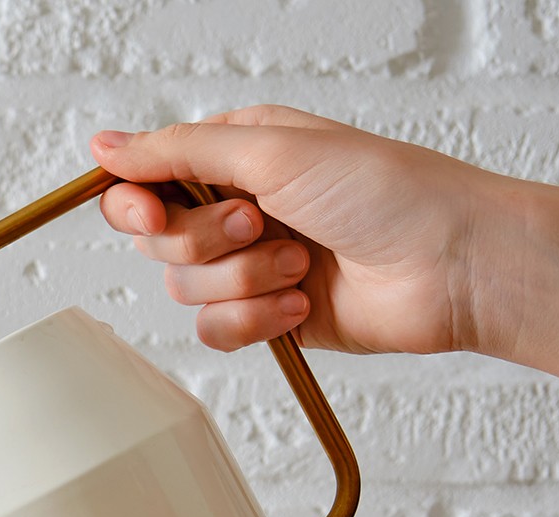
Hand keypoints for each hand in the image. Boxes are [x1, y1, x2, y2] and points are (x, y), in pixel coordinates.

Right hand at [90, 105, 506, 356]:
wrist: (453, 266)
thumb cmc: (389, 191)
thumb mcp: (273, 150)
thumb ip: (178, 150)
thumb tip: (105, 145)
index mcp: (236, 154)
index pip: (145, 180)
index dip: (135, 203)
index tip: (153, 213)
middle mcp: (238, 206)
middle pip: (159, 240)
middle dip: (205, 242)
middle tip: (261, 224)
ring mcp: (253, 264)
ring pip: (186, 289)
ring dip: (242, 281)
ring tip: (300, 266)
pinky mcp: (269, 315)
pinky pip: (216, 330)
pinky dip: (254, 319)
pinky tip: (301, 304)